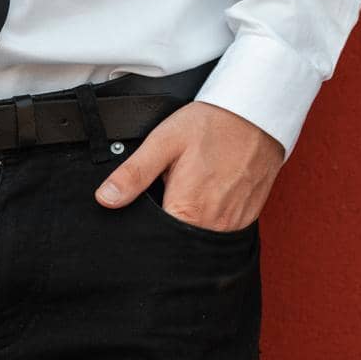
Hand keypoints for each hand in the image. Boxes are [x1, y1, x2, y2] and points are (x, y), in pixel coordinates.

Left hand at [94, 101, 284, 231]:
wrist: (255, 115)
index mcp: (188, 211)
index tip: (142, 211)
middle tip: (165, 191)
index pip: (156, 241)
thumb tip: (105, 199)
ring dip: (187, 222)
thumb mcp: (164, 141)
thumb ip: (134, 173)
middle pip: (177, 243)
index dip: (143, 229)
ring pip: (198, 239)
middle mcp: (213, 227)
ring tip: (185, 191)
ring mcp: (232, 227)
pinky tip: (205, 195)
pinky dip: (208, 219)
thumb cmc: (210, 125)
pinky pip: (219, 232)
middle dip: (164, 228)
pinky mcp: (245, 221)